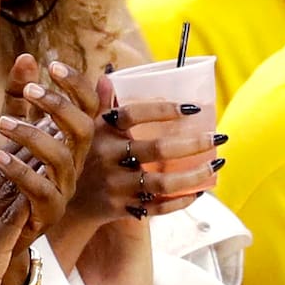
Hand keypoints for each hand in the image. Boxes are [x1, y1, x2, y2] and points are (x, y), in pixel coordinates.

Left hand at [0, 55, 97, 250]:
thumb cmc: (8, 171)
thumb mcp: (11, 127)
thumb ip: (19, 96)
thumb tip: (27, 57)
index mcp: (69, 140)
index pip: (88, 106)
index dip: (77, 84)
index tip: (53, 64)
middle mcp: (73, 163)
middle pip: (83, 129)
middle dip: (59, 106)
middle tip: (31, 90)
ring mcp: (63, 188)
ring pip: (62, 158)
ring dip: (32, 135)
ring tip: (1, 123)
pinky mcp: (47, 213)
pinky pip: (41, 190)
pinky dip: (20, 171)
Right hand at [93, 87, 222, 220]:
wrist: (66, 203)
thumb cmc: (86, 157)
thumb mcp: (88, 129)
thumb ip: (101, 104)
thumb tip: (108, 76)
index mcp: (101, 133)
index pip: (132, 114)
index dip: (162, 109)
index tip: (192, 107)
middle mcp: (108, 158)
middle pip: (157, 150)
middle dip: (193, 143)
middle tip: (217, 137)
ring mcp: (116, 185)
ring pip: (163, 182)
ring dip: (195, 175)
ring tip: (217, 164)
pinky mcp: (123, 208)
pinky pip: (158, 207)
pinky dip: (181, 200)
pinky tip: (199, 191)